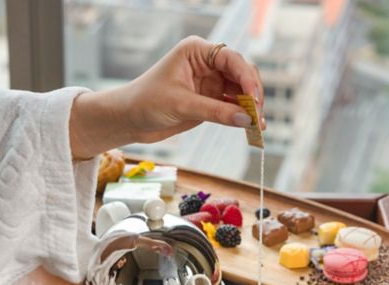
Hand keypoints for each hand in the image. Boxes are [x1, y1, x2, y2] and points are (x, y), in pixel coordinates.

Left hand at [69, 36, 264, 159]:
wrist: (129, 119)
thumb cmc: (146, 102)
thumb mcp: (181, 105)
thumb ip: (215, 111)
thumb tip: (246, 119)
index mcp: (197, 51)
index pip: (231, 59)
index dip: (246, 77)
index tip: (254, 99)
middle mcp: (207, 63)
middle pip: (242, 74)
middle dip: (253, 94)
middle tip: (258, 116)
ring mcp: (211, 82)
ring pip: (241, 91)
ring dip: (251, 107)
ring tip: (258, 126)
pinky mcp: (211, 101)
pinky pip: (233, 107)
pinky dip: (243, 117)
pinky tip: (252, 128)